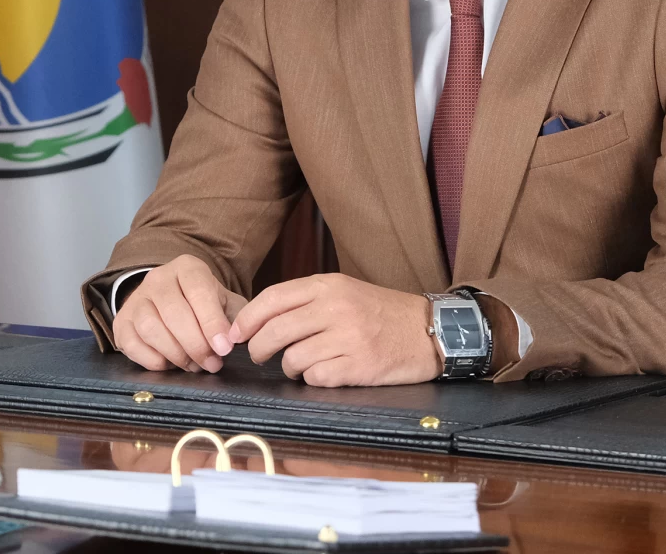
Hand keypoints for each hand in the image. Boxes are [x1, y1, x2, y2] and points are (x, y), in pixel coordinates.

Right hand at [114, 254, 247, 373]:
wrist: (173, 299)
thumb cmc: (204, 305)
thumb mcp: (226, 302)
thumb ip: (235, 318)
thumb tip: (235, 339)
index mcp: (187, 268)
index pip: (198, 291)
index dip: (212, 323)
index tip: (224, 348)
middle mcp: (158, 279)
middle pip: (173, 313)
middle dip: (196, 345)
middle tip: (212, 364)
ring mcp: (136, 299)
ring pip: (150, 328)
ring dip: (175, 354)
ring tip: (194, 365)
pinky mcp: (122, 322)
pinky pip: (132, 344)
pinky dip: (153, 360)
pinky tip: (171, 364)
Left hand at [227, 274, 442, 386]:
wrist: (429, 330)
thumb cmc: (381, 312)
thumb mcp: (344, 291)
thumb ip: (306, 300)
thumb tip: (259, 320)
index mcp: (328, 286)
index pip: (273, 299)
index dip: (247, 319)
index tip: (236, 333)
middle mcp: (336, 308)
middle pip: (275, 331)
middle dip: (259, 348)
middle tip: (260, 356)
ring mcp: (348, 338)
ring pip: (293, 358)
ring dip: (288, 368)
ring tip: (299, 366)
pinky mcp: (359, 366)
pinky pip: (316, 377)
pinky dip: (313, 379)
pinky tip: (323, 373)